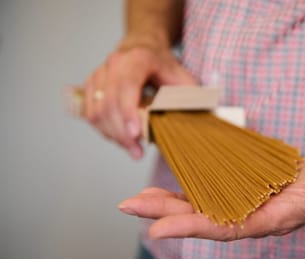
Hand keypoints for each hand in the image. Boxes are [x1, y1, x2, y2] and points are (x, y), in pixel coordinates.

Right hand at [82, 38, 196, 158]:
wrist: (143, 47)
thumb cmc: (164, 66)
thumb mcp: (183, 77)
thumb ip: (189, 98)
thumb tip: (202, 121)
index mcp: (137, 59)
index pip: (126, 86)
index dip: (128, 112)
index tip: (136, 134)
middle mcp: (113, 65)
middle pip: (109, 104)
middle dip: (122, 133)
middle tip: (137, 153)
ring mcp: (99, 75)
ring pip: (96, 111)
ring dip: (113, 135)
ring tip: (132, 150)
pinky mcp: (91, 87)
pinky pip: (90, 113)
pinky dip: (105, 130)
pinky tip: (121, 139)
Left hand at [118, 145, 304, 240]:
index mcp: (275, 219)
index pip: (230, 229)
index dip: (195, 228)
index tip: (159, 229)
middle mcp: (255, 217)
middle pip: (206, 220)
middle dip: (167, 216)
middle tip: (129, 208)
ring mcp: (247, 206)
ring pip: (203, 209)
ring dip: (168, 206)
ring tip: (135, 202)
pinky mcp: (244, 191)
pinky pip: (210, 194)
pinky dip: (184, 193)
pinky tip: (161, 190)